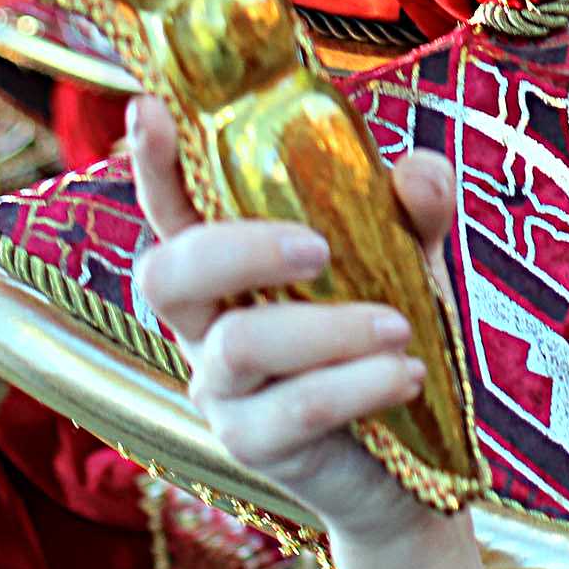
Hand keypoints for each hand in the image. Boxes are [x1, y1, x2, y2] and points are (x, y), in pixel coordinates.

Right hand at [131, 96, 460, 546]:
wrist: (418, 459)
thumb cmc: (390, 337)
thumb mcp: (408, 259)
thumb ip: (412, 208)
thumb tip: (416, 176)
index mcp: (228, 265)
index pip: (173, 209)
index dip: (153, 163)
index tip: (150, 108)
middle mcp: (205, 324)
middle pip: (165, 275)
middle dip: (237, 249)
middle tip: (320, 247)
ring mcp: (220, 389)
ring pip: (239, 344)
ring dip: (328, 328)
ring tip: (403, 327)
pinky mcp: (252, 446)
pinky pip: (292, 409)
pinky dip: (356, 384)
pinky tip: (409, 375)